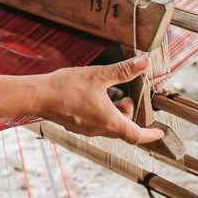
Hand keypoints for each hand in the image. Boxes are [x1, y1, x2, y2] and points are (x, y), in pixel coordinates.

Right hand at [38, 56, 163, 143]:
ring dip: (112, 112)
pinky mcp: (73, 125)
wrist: (38, 95)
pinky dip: (99, 112)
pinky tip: (89, 96)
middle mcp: (98, 129)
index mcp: (109, 121)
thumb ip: (123, 70)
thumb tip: (144, 62)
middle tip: (122, 95)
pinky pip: (93, 122)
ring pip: (107, 125)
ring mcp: (84, 129)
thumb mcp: (98, 75)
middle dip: (127, 113)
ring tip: (105, 92)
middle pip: (122, 128)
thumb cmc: (66, 87)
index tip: (160, 132)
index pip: (136, 135)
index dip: (151, 134)